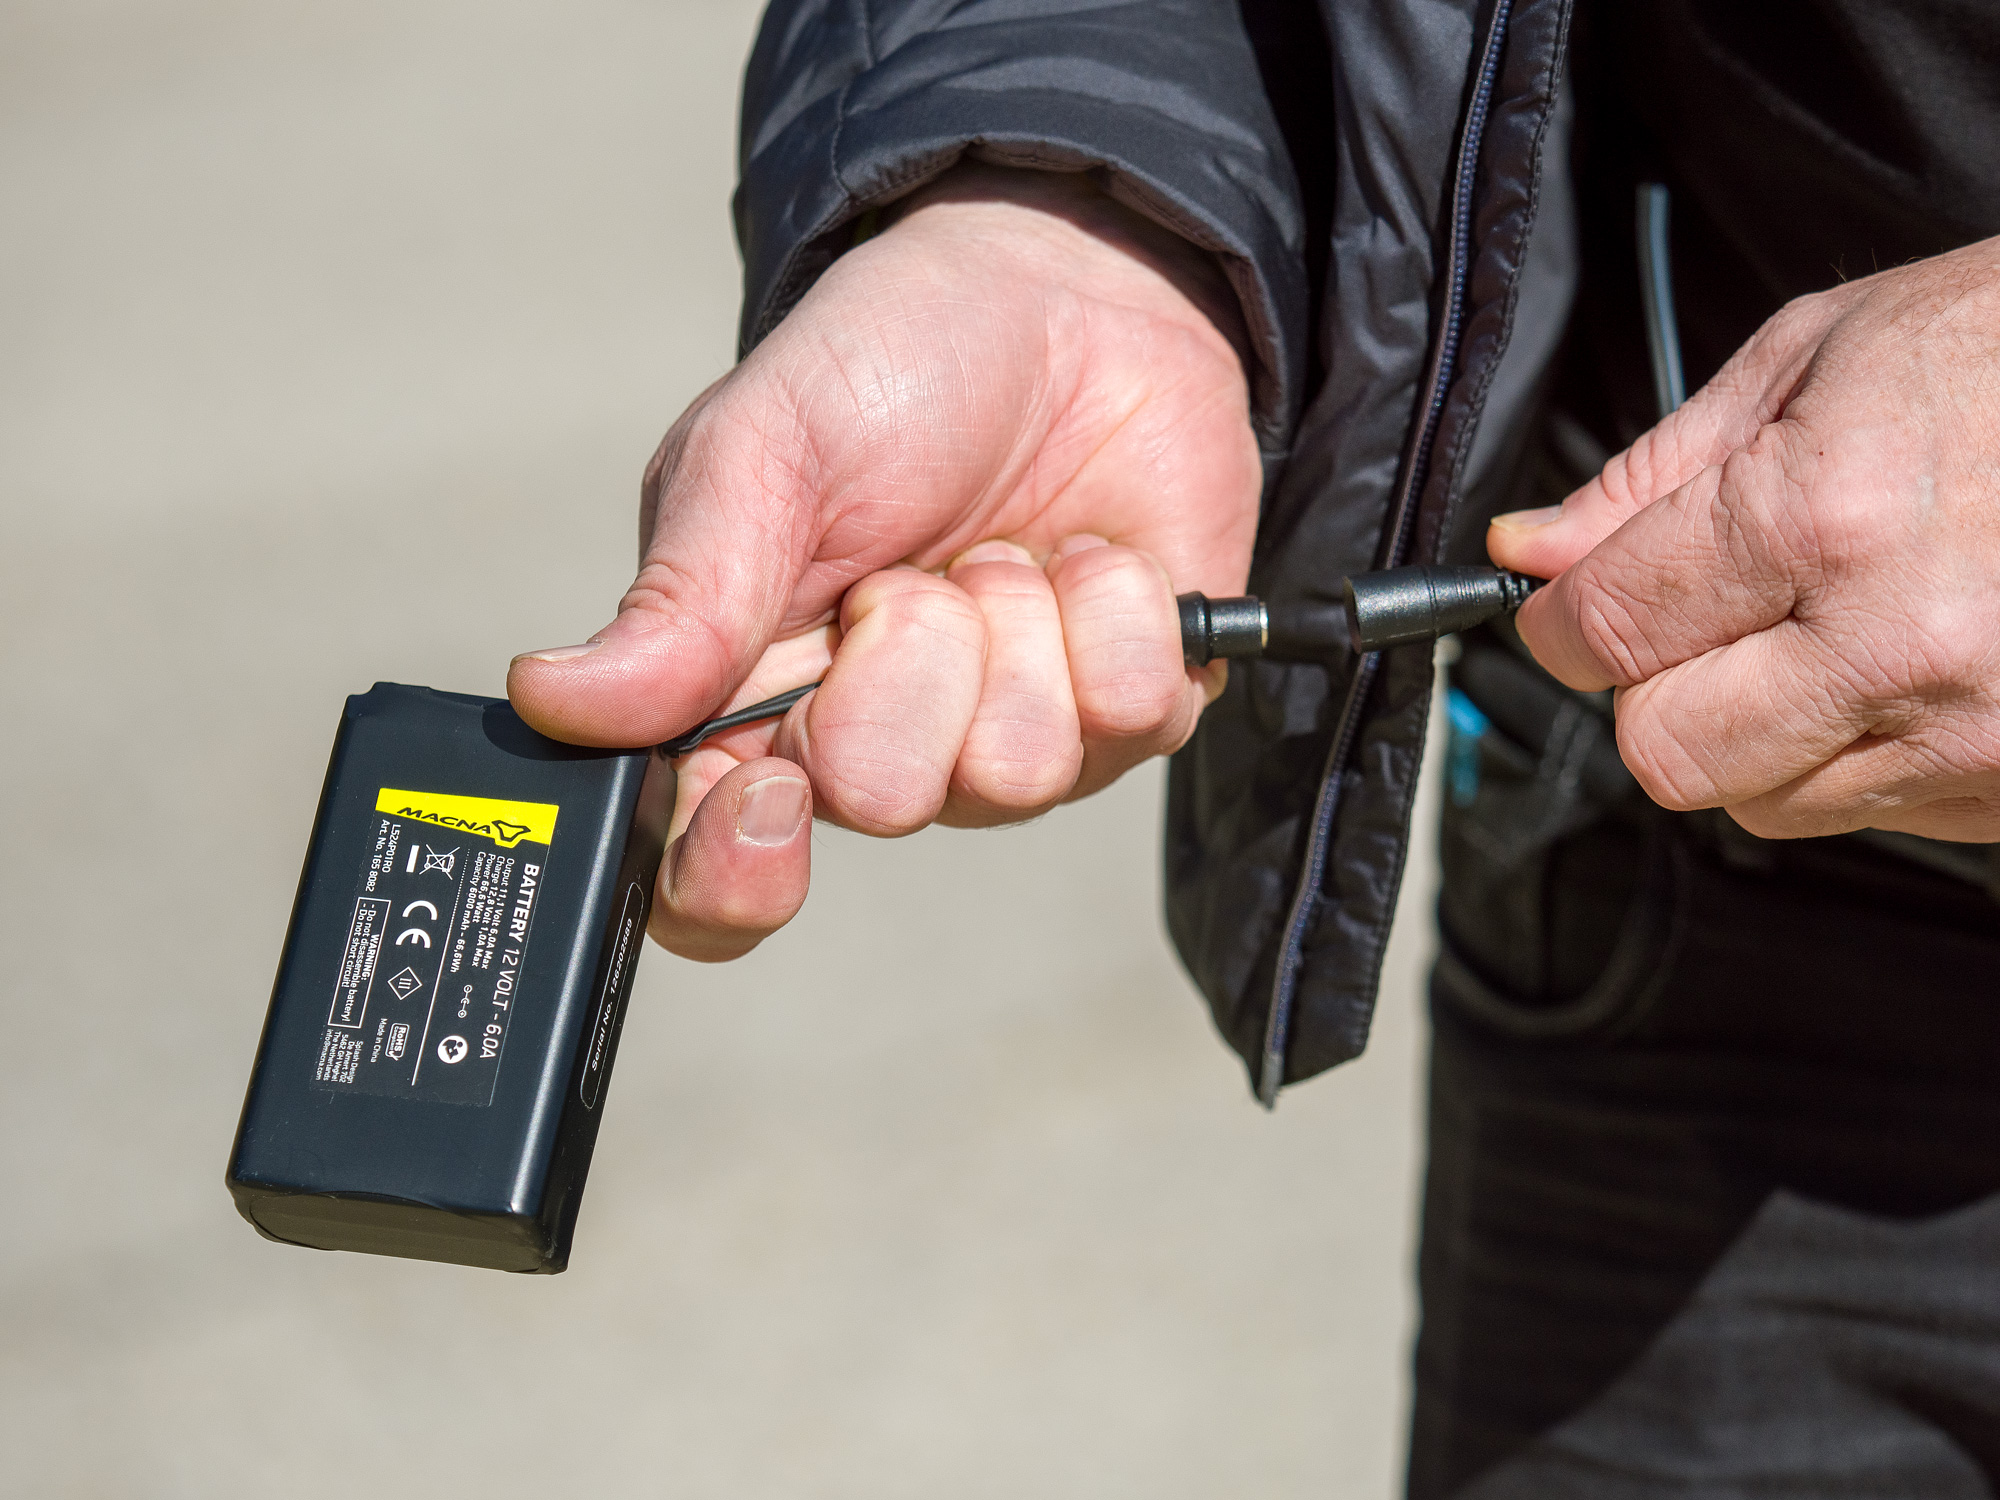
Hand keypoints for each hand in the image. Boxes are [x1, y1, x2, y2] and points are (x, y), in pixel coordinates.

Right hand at [507, 167, 1259, 957]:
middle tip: (902, 567)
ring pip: (1018, 767)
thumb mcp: (760, 453)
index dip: (735, 868)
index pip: (712, 879)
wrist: (1066, 292)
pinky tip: (1088, 552)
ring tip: (995, 546)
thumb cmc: (891, 367)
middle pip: (883, 799)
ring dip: (1012, 622)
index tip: (768, 788)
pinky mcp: (1128, 713)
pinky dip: (1115, 606)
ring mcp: (1009, 742)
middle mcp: (880, 749)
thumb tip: (554, 702)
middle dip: (901, 657)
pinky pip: (1135, 711)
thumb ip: (681, 596)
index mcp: (752, 707)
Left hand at [1488, 236, 1999, 841]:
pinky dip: (1846, 751)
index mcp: (1826, 518)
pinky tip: (1898, 661)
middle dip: (1649, 690)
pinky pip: (1866, 810)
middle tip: (1692, 618)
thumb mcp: (1813, 359)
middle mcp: (1896, 646)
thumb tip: (1532, 554)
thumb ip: (1650, 477)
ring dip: (1747, 730)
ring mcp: (1972, 732)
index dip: (1558, 623)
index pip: (1609, 632)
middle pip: (1667, 752)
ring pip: (1758, 800)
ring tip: (1818, 625)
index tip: (1562, 607)